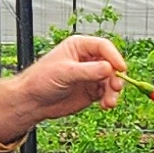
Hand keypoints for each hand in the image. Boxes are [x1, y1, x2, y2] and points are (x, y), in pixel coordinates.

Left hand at [0, 36, 126, 145]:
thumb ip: (87, 71)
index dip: (114, 57)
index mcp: (79, 47)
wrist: (32, 102)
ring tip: (109, 102)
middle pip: (111, 64)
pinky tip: (105, 106)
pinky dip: (109, 99)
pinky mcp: (92, 91)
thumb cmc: (41, 80)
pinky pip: (107, 93)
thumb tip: (109, 68)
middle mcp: (88, 60)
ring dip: (113, 91)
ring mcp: (91, 76)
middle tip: (115, 88)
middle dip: (115, 77)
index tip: (121, 68)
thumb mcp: (64, 72)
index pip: (103, 47)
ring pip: (111, 80)